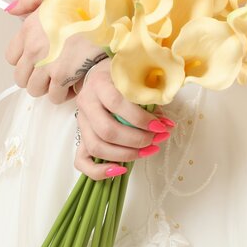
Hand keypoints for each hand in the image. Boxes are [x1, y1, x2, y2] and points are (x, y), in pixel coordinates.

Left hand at [3, 0, 103, 103]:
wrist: (110, 7)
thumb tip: (12, 10)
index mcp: (29, 27)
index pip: (12, 57)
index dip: (25, 60)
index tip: (38, 59)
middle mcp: (33, 47)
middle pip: (21, 78)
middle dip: (35, 77)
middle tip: (51, 72)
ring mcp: (47, 63)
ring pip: (35, 89)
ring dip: (48, 87)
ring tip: (63, 79)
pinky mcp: (63, 75)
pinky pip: (55, 96)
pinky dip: (64, 93)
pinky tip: (74, 82)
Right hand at [74, 58, 172, 178]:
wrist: (100, 75)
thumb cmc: (122, 77)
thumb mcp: (136, 79)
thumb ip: (149, 100)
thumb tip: (166, 125)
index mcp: (99, 83)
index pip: (116, 103)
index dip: (140, 119)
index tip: (160, 126)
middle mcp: (86, 102)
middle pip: (106, 130)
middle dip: (136, 140)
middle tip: (156, 140)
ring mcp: (81, 121)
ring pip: (96, 147)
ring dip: (125, 155)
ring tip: (148, 151)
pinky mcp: (80, 137)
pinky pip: (81, 161)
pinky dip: (100, 171)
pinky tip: (121, 170)